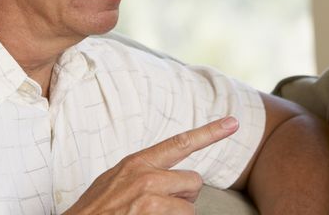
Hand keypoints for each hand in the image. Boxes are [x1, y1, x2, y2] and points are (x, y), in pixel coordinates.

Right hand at [64, 116, 239, 214]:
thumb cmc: (94, 212)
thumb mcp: (114, 182)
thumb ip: (141, 173)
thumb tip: (168, 177)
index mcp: (136, 163)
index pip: (180, 143)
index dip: (210, 132)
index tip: (234, 122)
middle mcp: (146, 176)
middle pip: (193, 182)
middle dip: (184, 198)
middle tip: (159, 209)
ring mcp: (149, 198)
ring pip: (189, 207)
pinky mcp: (151, 214)